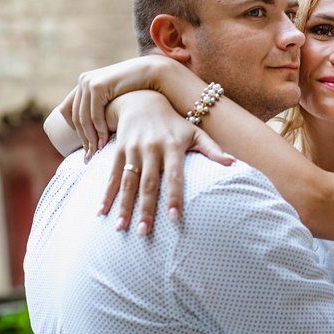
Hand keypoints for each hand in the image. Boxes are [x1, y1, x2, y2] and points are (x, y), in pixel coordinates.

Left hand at [65, 56, 182, 160]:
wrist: (153, 74)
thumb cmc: (138, 88)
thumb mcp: (114, 97)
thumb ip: (102, 106)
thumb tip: (93, 128)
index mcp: (84, 82)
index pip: (67, 110)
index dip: (74, 129)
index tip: (85, 144)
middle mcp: (83, 80)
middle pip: (74, 116)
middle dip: (82, 137)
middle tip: (89, 155)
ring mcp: (89, 82)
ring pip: (83, 118)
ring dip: (90, 137)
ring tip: (97, 151)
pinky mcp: (97, 86)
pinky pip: (94, 115)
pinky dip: (98, 130)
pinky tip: (104, 141)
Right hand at [101, 91, 232, 234]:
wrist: (142, 101)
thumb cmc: (174, 123)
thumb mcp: (195, 132)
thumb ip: (212, 149)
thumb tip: (233, 164)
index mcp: (173, 147)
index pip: (174, 176)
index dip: (174, 197)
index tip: (174, 219)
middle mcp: (152, 149)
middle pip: (148, 184)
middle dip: (145, 209)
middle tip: (143, 233)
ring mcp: (133, 150)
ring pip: (127, 182)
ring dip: (123, 206)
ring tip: (120, 228)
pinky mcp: (118, 150)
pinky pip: (111, 175)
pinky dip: (106, 194)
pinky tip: (101, 212)